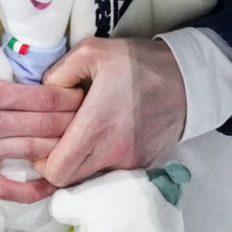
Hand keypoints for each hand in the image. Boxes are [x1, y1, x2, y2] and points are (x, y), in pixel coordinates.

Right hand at [0, 60, 78, 202]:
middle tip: (93, 118)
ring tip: (82, 144)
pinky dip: (32, 190)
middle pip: (44, 126)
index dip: (68, 98)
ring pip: (32, 152)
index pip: (42, 99)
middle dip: (73, 122)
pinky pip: (7, 189)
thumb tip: (29, 75)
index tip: (84, 95)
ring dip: (61, 148)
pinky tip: (53, 183)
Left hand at [40, 38, 189, 187]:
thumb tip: (42, 91)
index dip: (42, 161)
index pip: (56, 170)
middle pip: (69, 180)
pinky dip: (100, 161)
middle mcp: (113, 151)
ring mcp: (130, 162)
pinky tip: (103, 139)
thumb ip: (58, 72)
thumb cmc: (139, 63)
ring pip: (89, 178)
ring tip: (82, 137)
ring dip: (80, 163)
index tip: (44, 142)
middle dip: (57, 164)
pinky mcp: (143, 165)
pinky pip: (110, 172)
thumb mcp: (92, 51)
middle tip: (59, 140)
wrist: (189, 79)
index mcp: (96, 126)